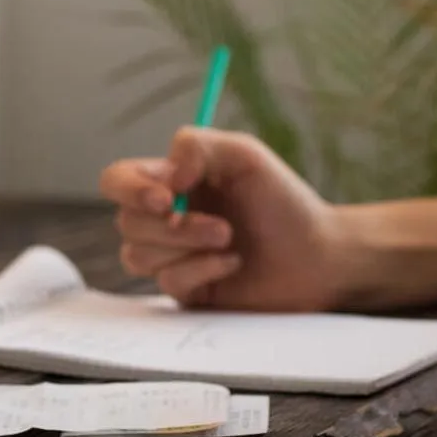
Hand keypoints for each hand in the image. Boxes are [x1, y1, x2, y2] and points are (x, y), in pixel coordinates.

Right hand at [100, 127, 347, 310]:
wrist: (318, 256)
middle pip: (126, 222)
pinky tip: (232, 265)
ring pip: (138, 255)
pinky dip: (201, 271)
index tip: (167, 198)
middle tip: (223, 228)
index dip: (130, 190)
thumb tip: (165, 178)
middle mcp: (164, 219)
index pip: (117, 180)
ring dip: (187, 247)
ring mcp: (172, 257)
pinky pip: (167, 282)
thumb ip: (196, 146)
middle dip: (175, 227)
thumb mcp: (245, 155)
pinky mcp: (185, 290)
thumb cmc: (284, 202)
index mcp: (171, 181)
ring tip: (230, 243)